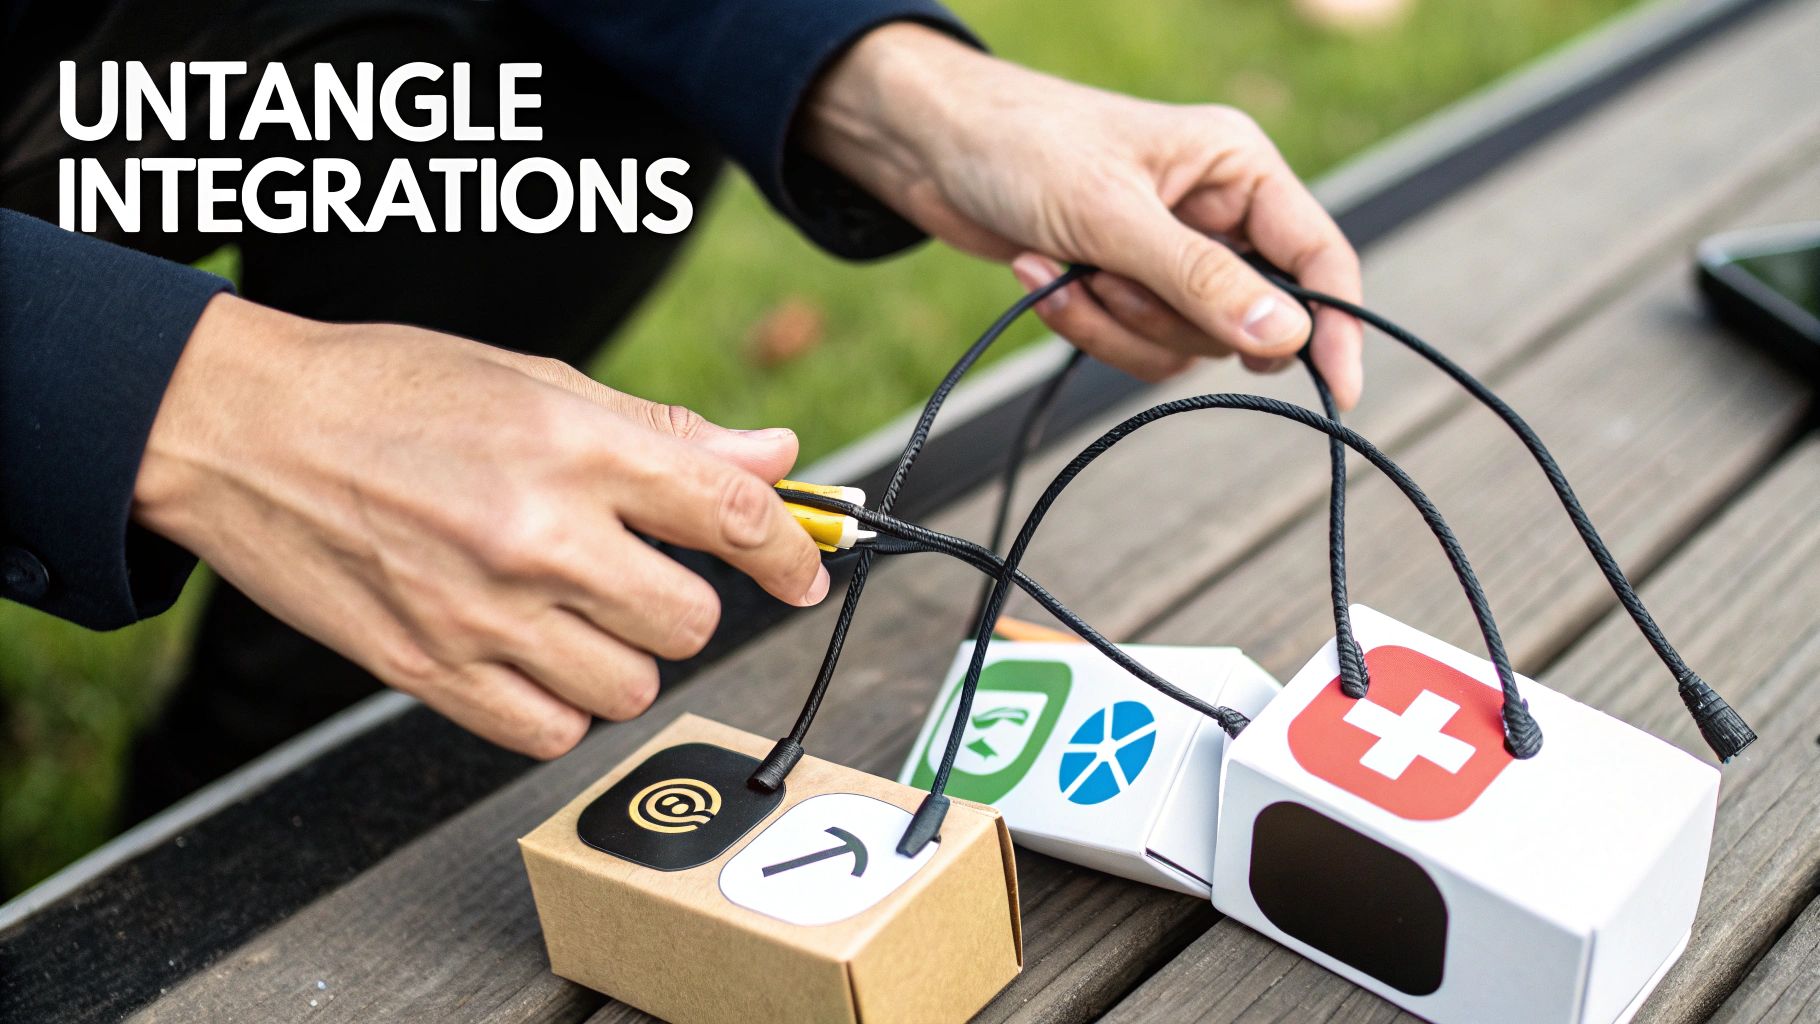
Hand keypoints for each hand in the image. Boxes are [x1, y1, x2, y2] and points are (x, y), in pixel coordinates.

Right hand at [133, 295, 829, 757]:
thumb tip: (776, 458)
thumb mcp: (534, 381)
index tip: (804, 573)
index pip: (733, 515)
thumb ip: (663, 432)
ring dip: (623, 658)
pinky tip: (528, 655)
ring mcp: (482, 614)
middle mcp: (539, 535)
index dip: (791, 552)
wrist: (239, 429)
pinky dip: (556, 707)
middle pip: (691, 621)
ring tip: (573, 613)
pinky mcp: (427, 672)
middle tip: (639, 575)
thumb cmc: (388, 391)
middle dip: (684, 603)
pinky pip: (550, 733)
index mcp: (574, 446)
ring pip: (631, 688)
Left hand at [803, 23, 1364, 405]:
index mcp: (1237, 169)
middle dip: (1165, 315)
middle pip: (1243, 319)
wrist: (931, 148)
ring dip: (1113, 322)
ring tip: (1061, 267)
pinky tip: (1039, 273)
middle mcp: (1214, 214)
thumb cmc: (1022, 144)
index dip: (1334, 325)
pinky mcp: (1122, 287)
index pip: (1318, 256)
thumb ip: (1199, 279)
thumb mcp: (1112, 214)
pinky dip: (1082, 324)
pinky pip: (1132, 344)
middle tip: (1106, 276)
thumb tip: (1285, 337)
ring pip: (1183, 343)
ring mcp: (1167, 256)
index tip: (1337, 390)